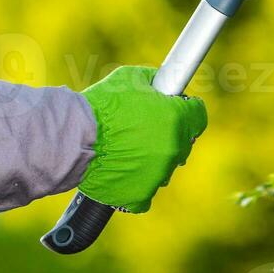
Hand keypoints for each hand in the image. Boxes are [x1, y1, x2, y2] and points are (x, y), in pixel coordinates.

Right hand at [77, 65, 206, 213]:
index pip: (198, 115)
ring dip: (153, 158)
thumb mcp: (131, 77)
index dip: (184, 110)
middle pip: (183, 141)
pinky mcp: (142, 195)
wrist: (76, 137)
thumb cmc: (102, 106)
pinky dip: (137, 182)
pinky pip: (147, 191)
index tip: (173, 109)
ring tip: (127, 148)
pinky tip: (124, 169)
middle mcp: (173, 147)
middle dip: (168, 134)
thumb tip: (164, 83)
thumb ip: (155, 81)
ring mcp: (159, 174)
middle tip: (143, 128)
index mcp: (177, 118)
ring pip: (165, 166)